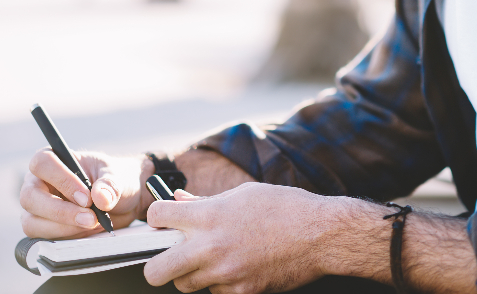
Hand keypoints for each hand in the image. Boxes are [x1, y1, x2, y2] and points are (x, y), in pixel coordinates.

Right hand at [20, 149, 149, 238]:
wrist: (120, 201)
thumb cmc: (112, 180)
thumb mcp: (117, 176)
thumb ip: (110, 185)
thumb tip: (101, 198)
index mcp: (53, 159)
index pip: (43, 163)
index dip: (62, 180)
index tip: (87, 198)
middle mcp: (37, 182)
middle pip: (30, 197)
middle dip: (61, 211)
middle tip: (91, 218)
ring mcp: (36, 208)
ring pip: (33, 223)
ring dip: (65, 228)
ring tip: (94, 224)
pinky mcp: (42, 229)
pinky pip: (43, 239)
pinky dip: (67, 238)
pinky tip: (88, 231)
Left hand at [143, 183, 350, 292]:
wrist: (320, 234)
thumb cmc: (285, 207)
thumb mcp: (243, 194)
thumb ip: (205, 201)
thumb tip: (179, 200)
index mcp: (210, 215)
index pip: (156, 216)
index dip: (156, 217)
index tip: (162, 221)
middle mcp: (211, 247)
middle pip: (156, 270)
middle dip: (156, 263)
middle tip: (168, 256)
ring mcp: (225, 273)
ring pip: (185, 285)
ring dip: (191, 274)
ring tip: (209, 259)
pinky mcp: (241, 292)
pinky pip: (215, 292)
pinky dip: (220, 283)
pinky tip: (236, 268)